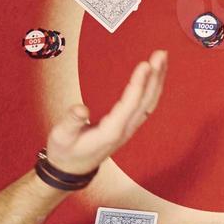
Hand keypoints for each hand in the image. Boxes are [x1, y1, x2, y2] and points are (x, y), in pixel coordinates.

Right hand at [45, 51, 166, 176]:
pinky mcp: (129, 125)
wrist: (72, 169)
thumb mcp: (61, 137)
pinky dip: (152, 88)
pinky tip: (155, 76)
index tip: (145, 65)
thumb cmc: (66, 151)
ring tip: (162, 59)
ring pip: (149, 102)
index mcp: (111, 131)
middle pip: (146, 100)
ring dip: (157, 80)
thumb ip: (70, 122)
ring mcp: (129, 128)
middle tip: (161, 54)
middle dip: (155, 76)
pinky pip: (146, 104)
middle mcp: (125, 129)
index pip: (130, 104)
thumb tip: (80, 109)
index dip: (139, 84)